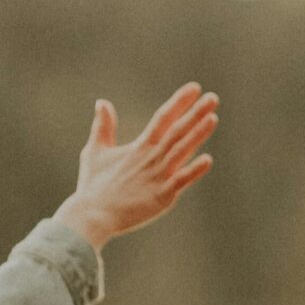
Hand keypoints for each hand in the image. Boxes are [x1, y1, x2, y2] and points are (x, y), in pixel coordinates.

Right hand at [53, 82, 217, 249]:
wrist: (91, 216)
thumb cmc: (93, 187)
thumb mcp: (95, 152)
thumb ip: (103, 127)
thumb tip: (102, 102)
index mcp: (139, 147)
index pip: (163, 118)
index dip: (179, 102)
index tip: (194, 88)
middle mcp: (151, 158)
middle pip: (177, 131)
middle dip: (195, 114)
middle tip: (213, 98)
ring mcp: (158, 177)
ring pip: (182, 151)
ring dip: (198, 134)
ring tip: (212, 118)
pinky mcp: (161, 196)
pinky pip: (180, 181)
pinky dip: (193, 171)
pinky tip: (208, 160)